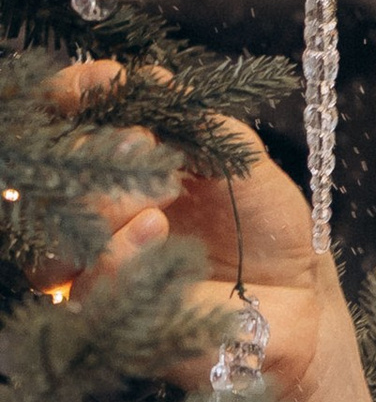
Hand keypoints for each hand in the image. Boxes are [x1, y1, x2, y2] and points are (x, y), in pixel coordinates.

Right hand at [73, 73, 330, 398]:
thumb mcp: (239, 157)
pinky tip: (157, 230)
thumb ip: (193, 118)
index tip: (99, 81)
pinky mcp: (112, 322)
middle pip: (49, 179)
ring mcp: (94, 270)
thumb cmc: (265, 225)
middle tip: (146, 142)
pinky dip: (118, 252)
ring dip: (102, 202)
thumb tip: (148, 78)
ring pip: (52, 237)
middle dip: (93, 150)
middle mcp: (91, 218)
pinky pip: (89, 286)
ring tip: (162, 197)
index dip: (71, 95)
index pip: (62, 123)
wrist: (300, 297)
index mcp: (117, 166)